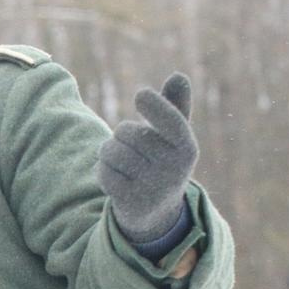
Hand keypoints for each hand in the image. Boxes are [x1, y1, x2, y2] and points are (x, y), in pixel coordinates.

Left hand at [97, 71, 198, 244]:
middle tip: (125, 142)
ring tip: (116, 157)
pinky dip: (101, 170)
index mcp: (187, 148)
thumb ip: (174, 106)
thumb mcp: (173, 137)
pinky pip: (103, 173)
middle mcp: (173, 168)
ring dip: (107, 151)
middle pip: (129, 133)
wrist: (156, 213)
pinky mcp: (130, 202)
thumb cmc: (163, 162)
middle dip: (120, 133)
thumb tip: (178, 76)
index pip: (171, 120)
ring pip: (112, 151)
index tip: (140, 95)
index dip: (154, 104)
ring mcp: (152, 187)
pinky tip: (110, 175)